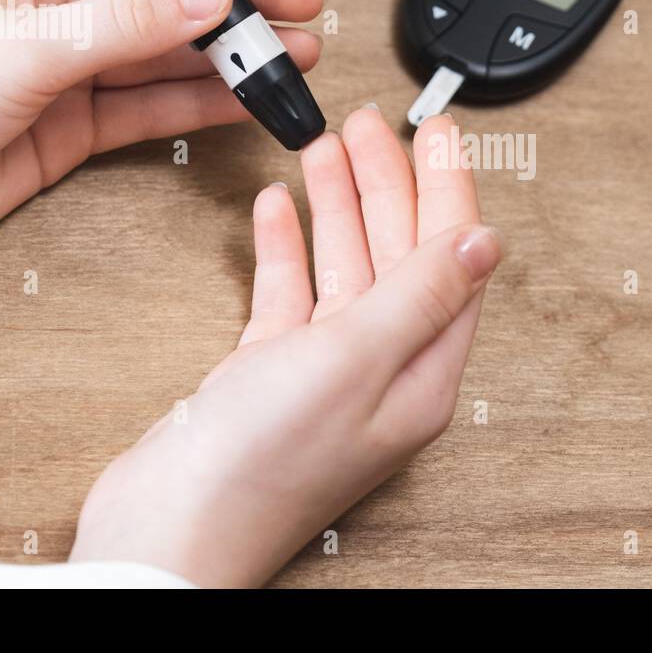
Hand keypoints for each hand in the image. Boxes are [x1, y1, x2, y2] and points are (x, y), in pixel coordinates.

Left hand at [0, 0, 321, 269]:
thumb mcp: (29, 45)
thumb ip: (128, 20)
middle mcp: (55, 4)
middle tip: (295, 4)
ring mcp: (71, 65)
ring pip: (168, 51)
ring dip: (229, 54)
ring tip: (291, 58)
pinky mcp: (78, 123)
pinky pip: (155, 105)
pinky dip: (203, 103)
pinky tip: (247, 99)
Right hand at [68, 110, 501, 586]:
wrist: (165, 529)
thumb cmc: (260, 465)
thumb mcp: (355, 359)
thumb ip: (421, 294)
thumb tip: (486, 241)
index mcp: (420, 371)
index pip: (450, 258)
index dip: (447, 187)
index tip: (439, 129)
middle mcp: (380, 369)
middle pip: (398, 253)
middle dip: (388, 182)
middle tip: (372, 123)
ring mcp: (324, 371)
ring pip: (344, 266)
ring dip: (337, 204)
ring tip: (326, 145)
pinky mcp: (269, 372)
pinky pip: (291, 294)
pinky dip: (286, 247)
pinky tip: (278, 208)